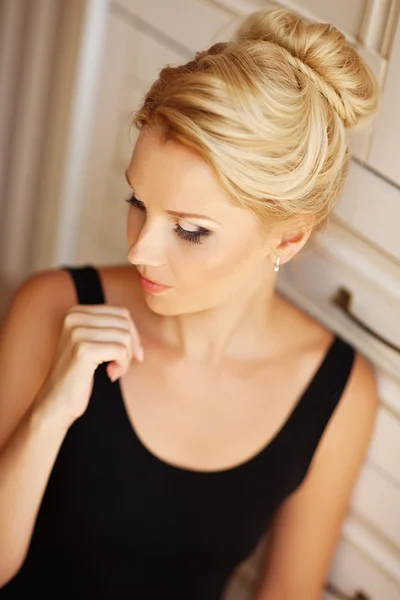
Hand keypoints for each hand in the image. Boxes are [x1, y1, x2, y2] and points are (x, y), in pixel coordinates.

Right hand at [35, 304, 142, 425]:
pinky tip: (110, 374)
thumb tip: (137, 334)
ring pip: (125, 336)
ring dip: (126, 358)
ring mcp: (77, 332)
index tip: (129, 355)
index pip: (121, 313)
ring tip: (114, 371)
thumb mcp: (92, 344)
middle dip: (131, 346)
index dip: (132, 334)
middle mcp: (74, 318)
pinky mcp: (83, 350)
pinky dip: (122, 365)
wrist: (56, 402)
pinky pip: (121, 351)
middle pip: (125, 323)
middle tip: (121, 365)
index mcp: (76, 312)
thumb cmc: (78, 375)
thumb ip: (110, 331)